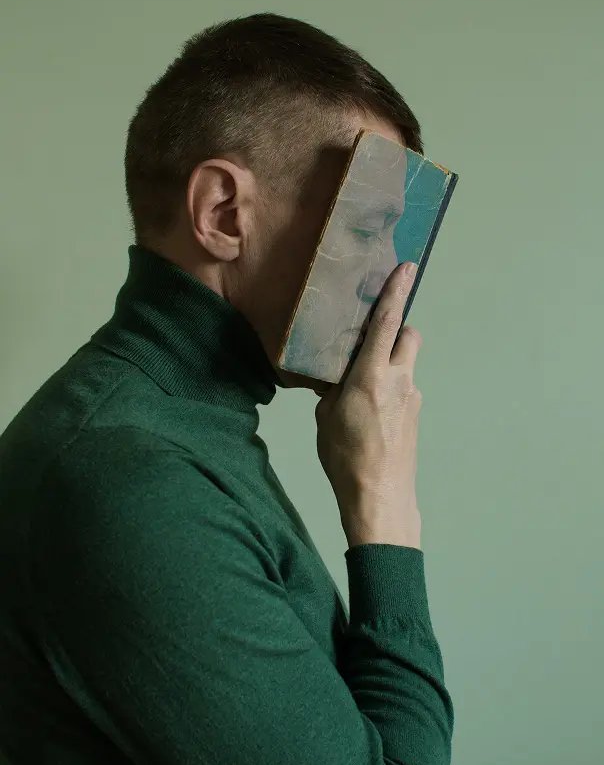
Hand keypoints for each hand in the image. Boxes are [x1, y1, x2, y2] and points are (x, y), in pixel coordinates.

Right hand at [314, 262, 422, 548]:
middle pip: (408, 335)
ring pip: (407, 363)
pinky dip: (391, 387)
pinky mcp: (416, 414)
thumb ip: (334, 388)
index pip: (387, 323)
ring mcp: (412, 397)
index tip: (406, 267)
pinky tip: (371, 412)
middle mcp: (399, 380)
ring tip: (363, 384)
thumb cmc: (345, 457)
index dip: (395, 292)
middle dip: (395, 329)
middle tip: (371, 339)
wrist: (380, 497)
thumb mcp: (326, 417)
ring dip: (391, 361)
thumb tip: (337, 376)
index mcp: (371, 376)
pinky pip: (405, 386)